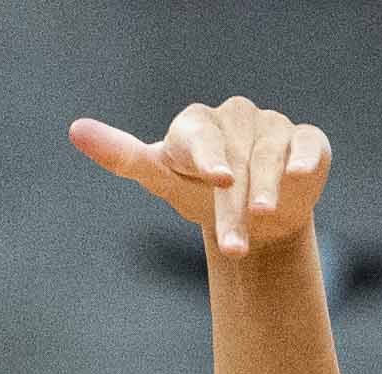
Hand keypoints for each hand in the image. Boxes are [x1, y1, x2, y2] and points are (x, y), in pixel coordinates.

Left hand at [67, 93, 331, 257]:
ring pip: (269, 156)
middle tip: (233, 246)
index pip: (196, 136)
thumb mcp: (161, 179)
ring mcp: (271, 126)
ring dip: (267, 190)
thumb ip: (122, 156)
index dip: (207, 157)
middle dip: (234, 204)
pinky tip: (299, 175)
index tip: (218, 180)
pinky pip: (307, 144)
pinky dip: (304, 160)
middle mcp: (234, 119)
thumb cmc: (199, 194)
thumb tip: (75, 129)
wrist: (253, 218)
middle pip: (234, 159)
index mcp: (196, 125)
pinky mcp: (305, 140)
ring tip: (263, 218)